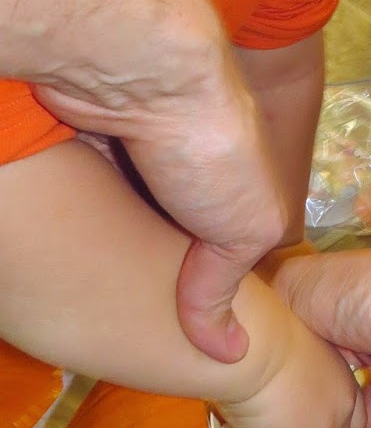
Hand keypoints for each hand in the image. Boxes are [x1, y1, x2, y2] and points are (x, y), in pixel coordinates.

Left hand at [36, 38, 287, 366]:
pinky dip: (80, 223)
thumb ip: (227, 287)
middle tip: (134, 324)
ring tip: (96, 299)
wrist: (144, 73)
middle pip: (174, 238)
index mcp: (240, 186)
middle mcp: (192, 170)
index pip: (232, 251)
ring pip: (127, 223)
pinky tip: (68, 258)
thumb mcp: (245, 227)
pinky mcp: (95, 148)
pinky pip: (87, 199)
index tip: (193, 338)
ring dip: (116, 248)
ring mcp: (141, 158)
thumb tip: (228, 354)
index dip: (216, 291)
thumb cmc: (212, 146)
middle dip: (159, 273)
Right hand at [216, 306, 365, 427]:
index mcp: (346, 383)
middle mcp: (342, 414)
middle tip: (273, 422)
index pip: (352, 417)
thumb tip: (284, 375)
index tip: (298, 412)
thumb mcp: (300, 343)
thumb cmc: (270, 328)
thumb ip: (304, 365)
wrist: (255, 344)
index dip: (323, 420)